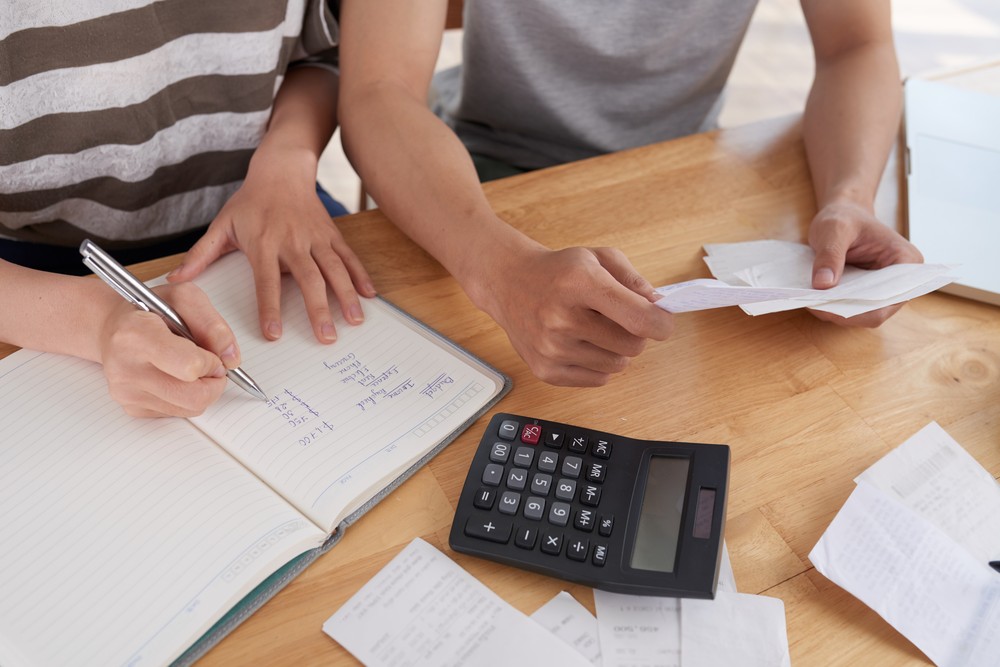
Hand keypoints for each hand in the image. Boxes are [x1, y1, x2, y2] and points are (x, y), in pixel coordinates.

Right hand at [99, 282, 238, 417]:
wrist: (113, 328)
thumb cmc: (150, 311)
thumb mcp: (184, 298)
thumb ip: (213, 324)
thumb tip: (231, 359)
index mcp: (135, 335)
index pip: (190, 367)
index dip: (211, 361)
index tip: (209, 351)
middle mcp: (125, 368)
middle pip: (196, 397)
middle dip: (214, 381)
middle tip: (210, 364)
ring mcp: (127, 393)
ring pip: (192, 408)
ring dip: (203, 389)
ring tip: (191, 367)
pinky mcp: (132, 408)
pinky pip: (179, 412)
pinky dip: (187, 396)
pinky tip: (174, 376)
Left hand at [167, 149, 374, 343]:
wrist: (281, 171)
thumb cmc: (250, 202)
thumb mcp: (222, 225)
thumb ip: (201, 255)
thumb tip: (175, 281)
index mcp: (264, 243)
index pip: (266, 281)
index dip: (270, 308)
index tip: (274, 333)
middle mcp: (292, 241)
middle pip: (308, 280)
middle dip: (319, 310)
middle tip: (326, 338)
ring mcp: (316, 238)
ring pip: (334, 270)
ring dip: (346, 296)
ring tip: (354, 322)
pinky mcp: (331, 234)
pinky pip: (348, 257)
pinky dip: (360, 276)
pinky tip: (369, 296)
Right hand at [474, 245, 674, 385]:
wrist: (509, 283)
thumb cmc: (558, 271)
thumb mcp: (598, 258)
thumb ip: (634, 281)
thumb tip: (659, 308)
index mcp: (579, 283)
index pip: (639, 318)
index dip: (661, 323)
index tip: (662, 321)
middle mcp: (562, 318)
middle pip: (633, 346)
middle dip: (635, 334)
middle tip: (618, 319)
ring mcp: (552, 348)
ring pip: (618, 365)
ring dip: (615, 350)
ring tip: (595, 329)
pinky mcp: (545, 371)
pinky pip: (599, 379)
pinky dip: (598, 364)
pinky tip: (581, 343)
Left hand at [808, 199, 922, 326]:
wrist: (843, 215)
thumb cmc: (845, 217)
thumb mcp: (834, 229)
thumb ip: (830, 255)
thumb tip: (823, 285)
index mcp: (907, 262)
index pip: (889, 297)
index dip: (861, 307)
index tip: (830, 303)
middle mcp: (901, 282)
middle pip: (875, 312)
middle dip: (844, 312)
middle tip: (813, 304)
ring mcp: (883, 291)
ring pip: (861, 315)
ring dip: (835, 312)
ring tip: (810, 301)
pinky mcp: (865, 295)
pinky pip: (850, 309)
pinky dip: (832, 307)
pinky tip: (814, 299)